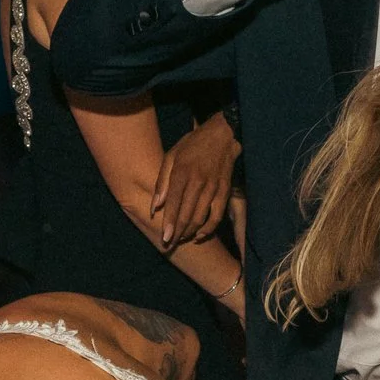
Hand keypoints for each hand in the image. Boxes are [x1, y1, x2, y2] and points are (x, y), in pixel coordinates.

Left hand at [153, 114, 239, 248]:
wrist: (222, 135)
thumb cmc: (192, 145)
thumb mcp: (171, 156)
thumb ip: (161, 182)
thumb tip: (155, 206)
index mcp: (182, 172)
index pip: (174, 204)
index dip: (169, 223)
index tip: (164, 238)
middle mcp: (198, 182)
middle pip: (187, 215)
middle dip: (178, 233)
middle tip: (169, 245)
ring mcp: (213, 187)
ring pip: (201, 218)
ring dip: (190, 232)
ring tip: (181, 239)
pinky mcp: (224, 191)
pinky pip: (217, 215)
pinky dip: (209, 228)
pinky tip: (200, 235)